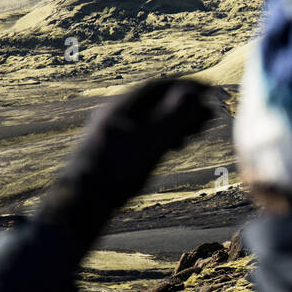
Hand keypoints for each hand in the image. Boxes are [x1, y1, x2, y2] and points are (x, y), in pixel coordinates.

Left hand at [37, 78, 213, 240]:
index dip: (186, 86)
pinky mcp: (113, 153)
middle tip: (208, 116)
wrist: (81, 204)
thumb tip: (192, 92)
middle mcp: (115, 117)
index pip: (158, 87)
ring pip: (150, 121)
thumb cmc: (116, 172)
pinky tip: (173, 148)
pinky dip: (164, 137)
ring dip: (176, 124)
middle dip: (184, 107)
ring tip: (195, 133)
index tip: (209, 91)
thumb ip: (173, 117)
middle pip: (155, 103)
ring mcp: (112, 134)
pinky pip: (144, 136)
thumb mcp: (151, 142)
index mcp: (120, 108)